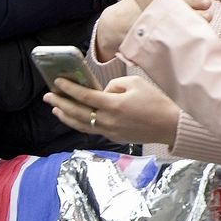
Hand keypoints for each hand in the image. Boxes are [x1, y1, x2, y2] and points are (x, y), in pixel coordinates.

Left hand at [43, 75, 180, 145]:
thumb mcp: (135, 83)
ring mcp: (111, 132)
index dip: (68, 89)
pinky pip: (92, 130)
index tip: (57, 82)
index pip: (84, 96)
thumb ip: (113, 85)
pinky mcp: (115, 138)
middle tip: (47, 96)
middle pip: (78, 112)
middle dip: (60, 103)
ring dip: (66, 116)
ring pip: (82, 125)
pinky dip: (79, 124)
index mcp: (113, 105)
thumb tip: (102, 92)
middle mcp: (109, 121)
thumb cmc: (156, 101)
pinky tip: (74, 118)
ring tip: (55, 108)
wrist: (172, 126)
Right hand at [94, 0, 211, 60]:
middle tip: (207, 17)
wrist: (111, 25)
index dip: (192, 2)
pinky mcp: (144, 47)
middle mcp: (150, 15)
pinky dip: (173, 49)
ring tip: (199, 32)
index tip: (206, 3)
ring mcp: (146, 32)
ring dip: (185, 33)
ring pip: (170, 34)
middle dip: (192, 18)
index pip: (174, 0)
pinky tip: (185, 48)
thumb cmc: (135, 6)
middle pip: (174, 17)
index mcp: (152, 1)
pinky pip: (161, 50)